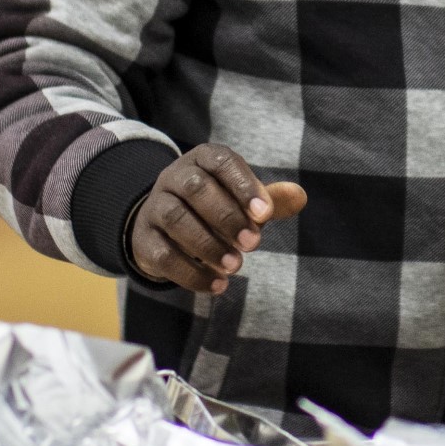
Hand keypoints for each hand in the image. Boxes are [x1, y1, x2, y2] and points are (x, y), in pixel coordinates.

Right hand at [127, 143, 307, 296]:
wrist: (164, 228)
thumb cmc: (214, 208)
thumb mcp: (241, 199)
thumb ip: (269, 200)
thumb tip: (300, 196)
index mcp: (202, 160)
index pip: (222, 163)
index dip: (244, 186)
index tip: (265, 214)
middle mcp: (174, 178)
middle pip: (195, 189)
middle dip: (227, 217)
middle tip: (253, 244)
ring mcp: (154, 207)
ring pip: (176, 219)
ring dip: (208, 245)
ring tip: (236, 267)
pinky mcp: (143, 240)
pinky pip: (163, 254)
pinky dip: (191, 273)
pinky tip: (216, 285)